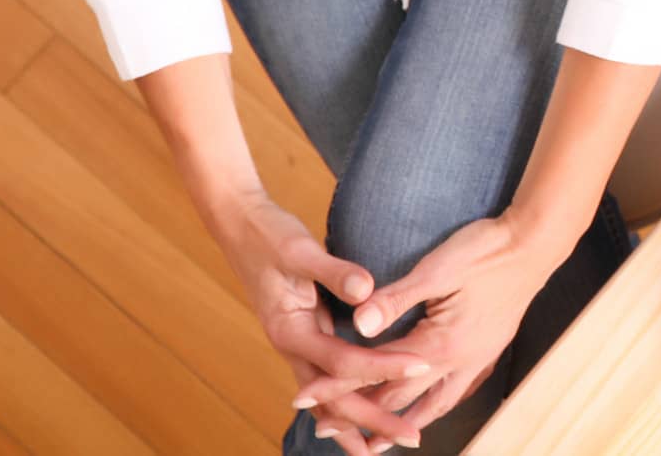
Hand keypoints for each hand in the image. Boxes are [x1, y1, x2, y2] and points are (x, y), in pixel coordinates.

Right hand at [214, 193, 430, 454]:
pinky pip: (326, 379)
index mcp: (290, 331)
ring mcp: (296, 346)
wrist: (239, 226)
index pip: (344, 362)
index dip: (384, 368)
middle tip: (413, 438)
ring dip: (356, 422)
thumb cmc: (270, 235)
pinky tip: (361, 413)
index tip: (421, 369)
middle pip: (334, 400)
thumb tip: (367, 291)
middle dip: (373, 421)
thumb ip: (334, 272)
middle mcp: (292, 347)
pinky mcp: (304, 337)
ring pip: (326, 399)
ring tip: (385, 446)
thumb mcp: (301, 250)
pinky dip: (343, 401)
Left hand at [289, 212, 568, 438]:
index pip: (376, 372)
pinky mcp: (487, 352)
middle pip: (400, 400)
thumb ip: (396, 299)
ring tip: (376, 442)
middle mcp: (459, 363)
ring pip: (432, 406)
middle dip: (360, 415)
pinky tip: (428, 408)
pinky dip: (434, 408)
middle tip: (324, 429)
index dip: (337, 384)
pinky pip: (456, 392)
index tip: (303, 398)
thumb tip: (359, 323)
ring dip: (400, 424)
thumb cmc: (485, 250)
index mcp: (440, 344)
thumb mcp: (437, 270)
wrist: (534, 244)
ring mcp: (476, 360)